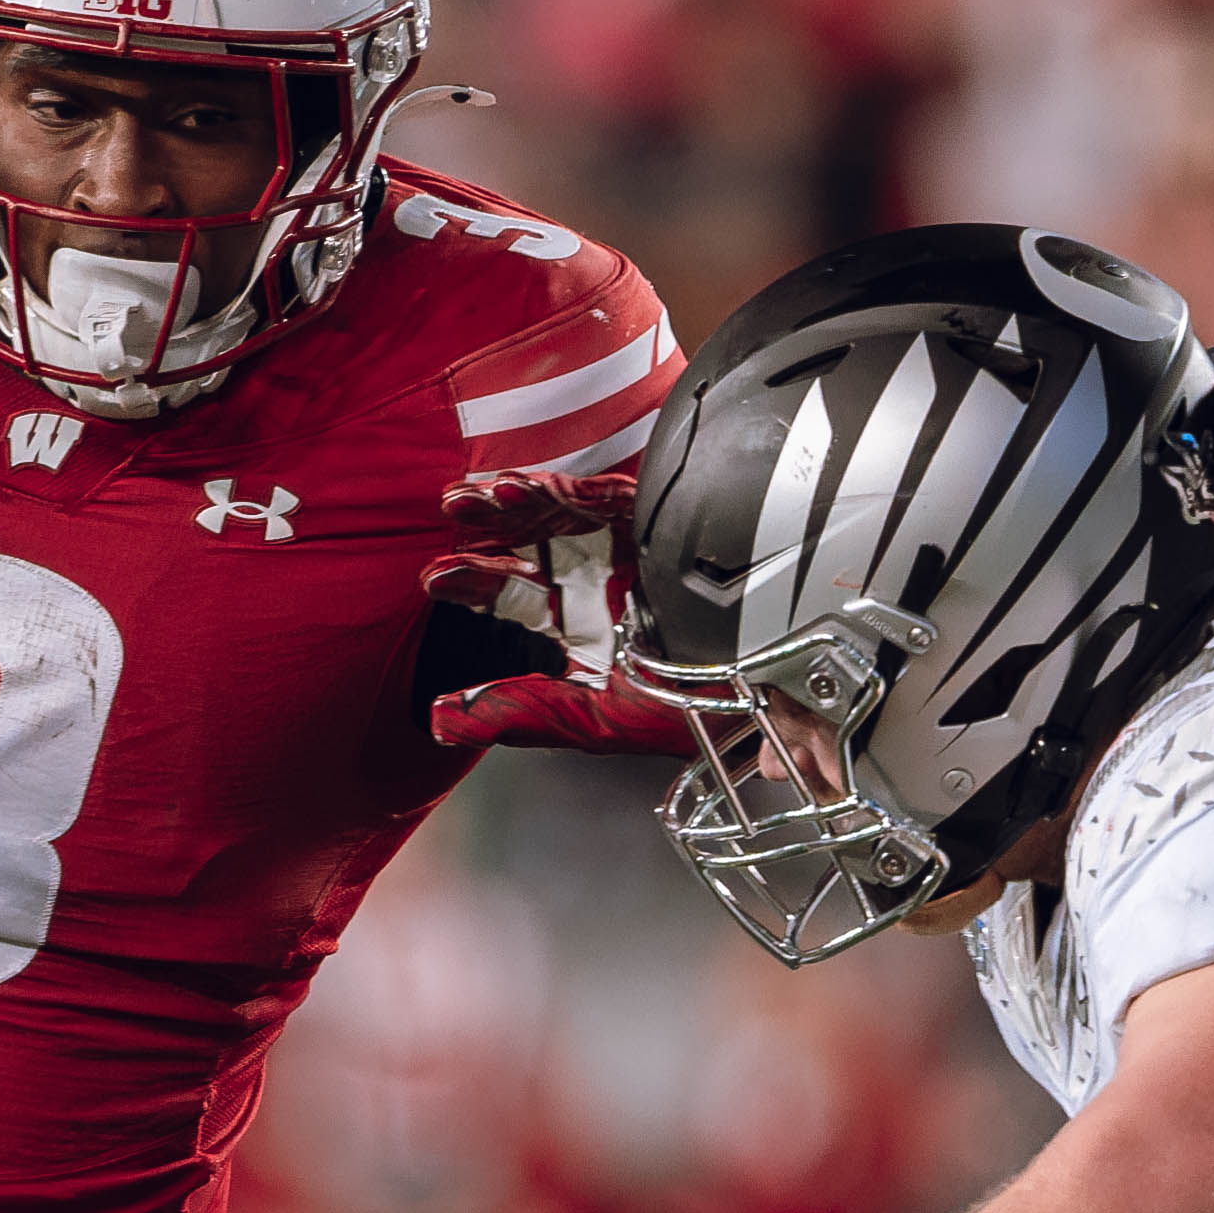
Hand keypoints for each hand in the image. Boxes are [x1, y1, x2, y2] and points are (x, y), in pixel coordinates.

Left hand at [421, 467, 702, 757]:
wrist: (777, 678)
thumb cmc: (703, 708)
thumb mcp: (600, 718)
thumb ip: (521, 714)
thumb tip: (439, 724)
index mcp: (593, 632)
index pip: (524, 600)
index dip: (479, 584)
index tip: (437, 579)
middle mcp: (607, 586)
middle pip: (535, 549)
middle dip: (487, 538)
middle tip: (449, 519)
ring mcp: (633, 550)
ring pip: (561, 515)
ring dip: (512, 503)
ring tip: (466, 500)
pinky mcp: (663, 521)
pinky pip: (605, 497)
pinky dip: (563, 491)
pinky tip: (520, 488)